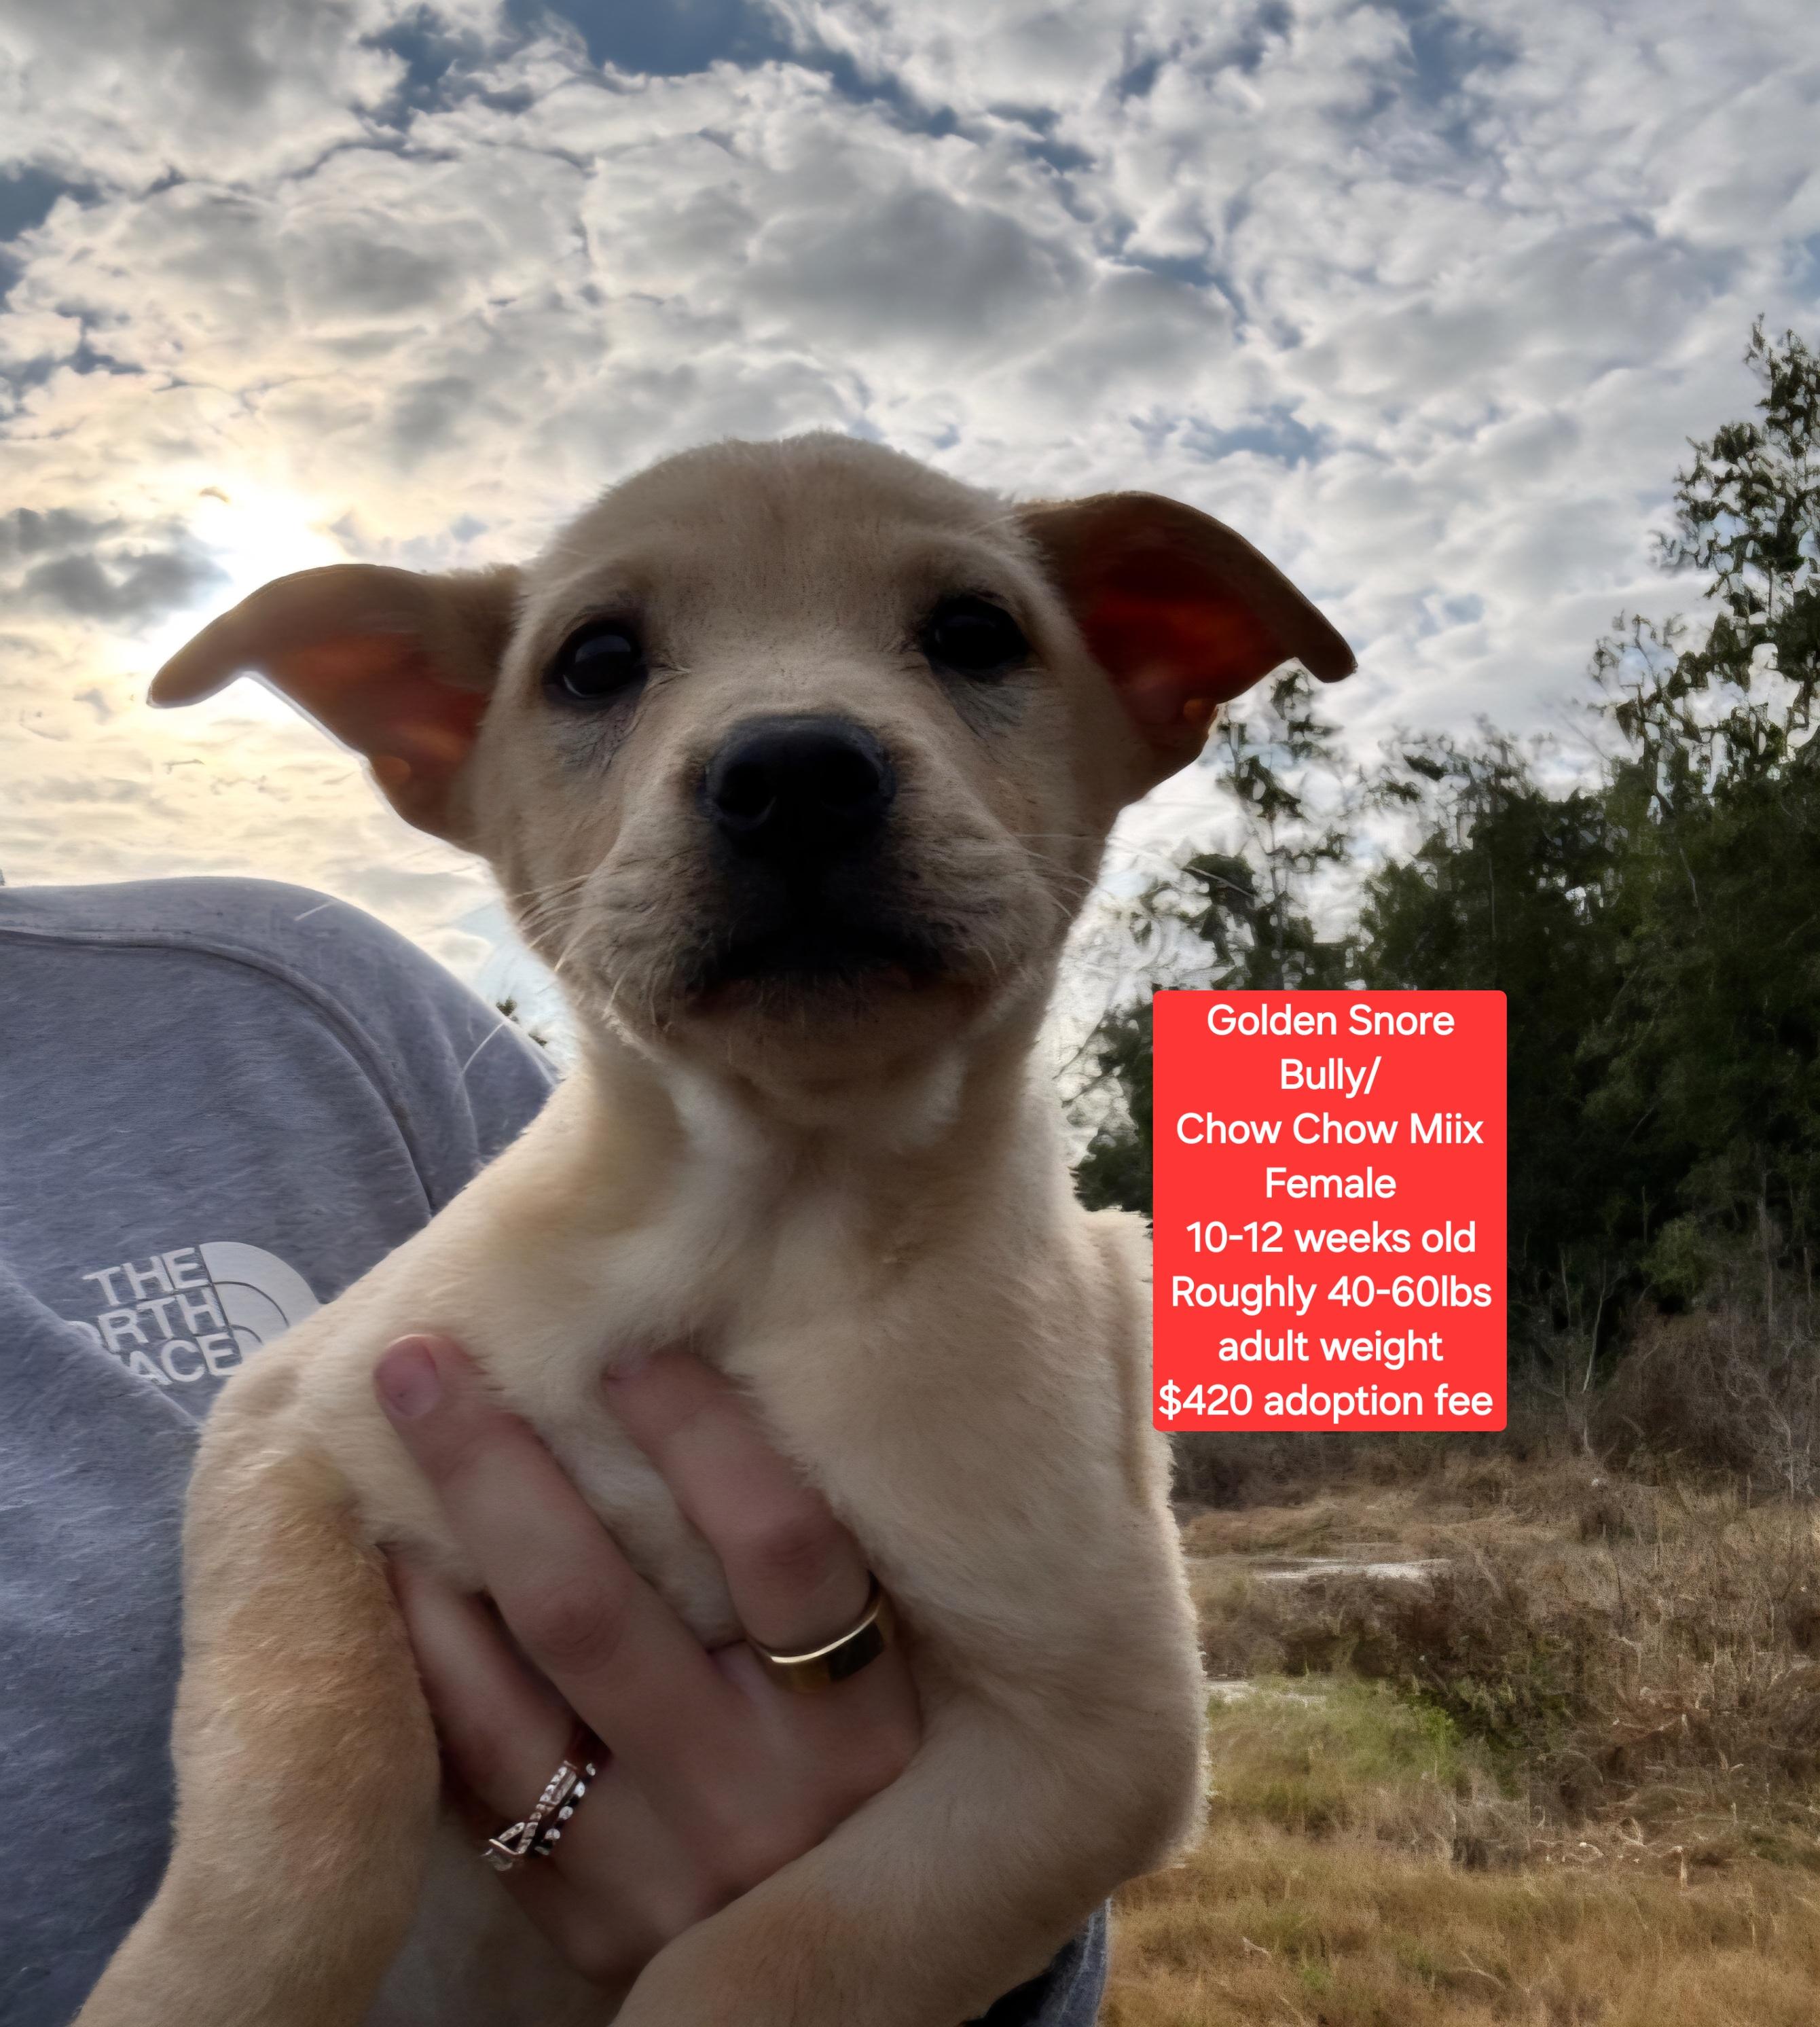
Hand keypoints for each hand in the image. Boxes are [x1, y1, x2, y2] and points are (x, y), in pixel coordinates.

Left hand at [373, 1336, 919, 1994]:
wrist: (853, 1979)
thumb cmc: (864, 1767)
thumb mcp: (886, 1677)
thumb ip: (820, 1567)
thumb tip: (692, 1363)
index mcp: (865, 1719)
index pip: (782, 1546)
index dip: (699, 1433)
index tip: (625, 1345)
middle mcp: (763, 1798)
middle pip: (593, 1611)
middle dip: (492, 1470)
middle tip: (420, 1361)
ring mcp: (662, 1873)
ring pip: (507, 1700)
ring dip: (427, 1565)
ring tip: (379, 1459)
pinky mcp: (587, 1926)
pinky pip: (475, 1783)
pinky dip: (426, 1670)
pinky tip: (394, 1585)